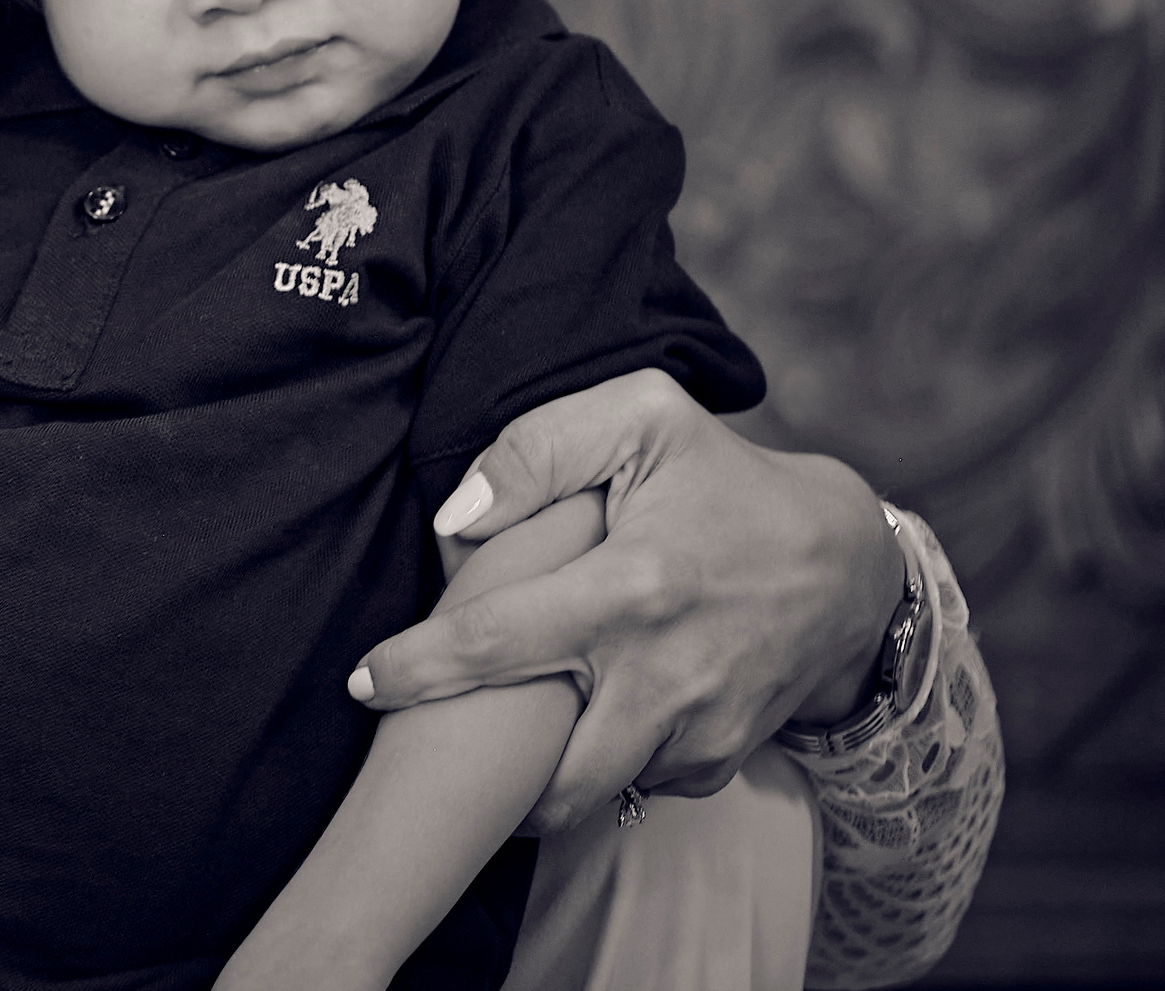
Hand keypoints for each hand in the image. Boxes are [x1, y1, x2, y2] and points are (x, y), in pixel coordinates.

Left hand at [349, 370, 903, 832]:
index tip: (361, 683)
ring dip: (533, 781)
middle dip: (477, 781)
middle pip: (544, 771)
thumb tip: (454, 517)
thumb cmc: (725, 479)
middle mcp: (666, 675)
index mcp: (632, 588)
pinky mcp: (721, 759)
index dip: (416, 670)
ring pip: (589, 793)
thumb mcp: (642, 418)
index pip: (493, 643)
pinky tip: (568, 731)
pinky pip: (638, 789)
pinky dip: (596, 772)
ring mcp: (700, 729)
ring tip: (488, 741)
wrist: (848, 563)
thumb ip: (537, 448)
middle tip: (422, 748)